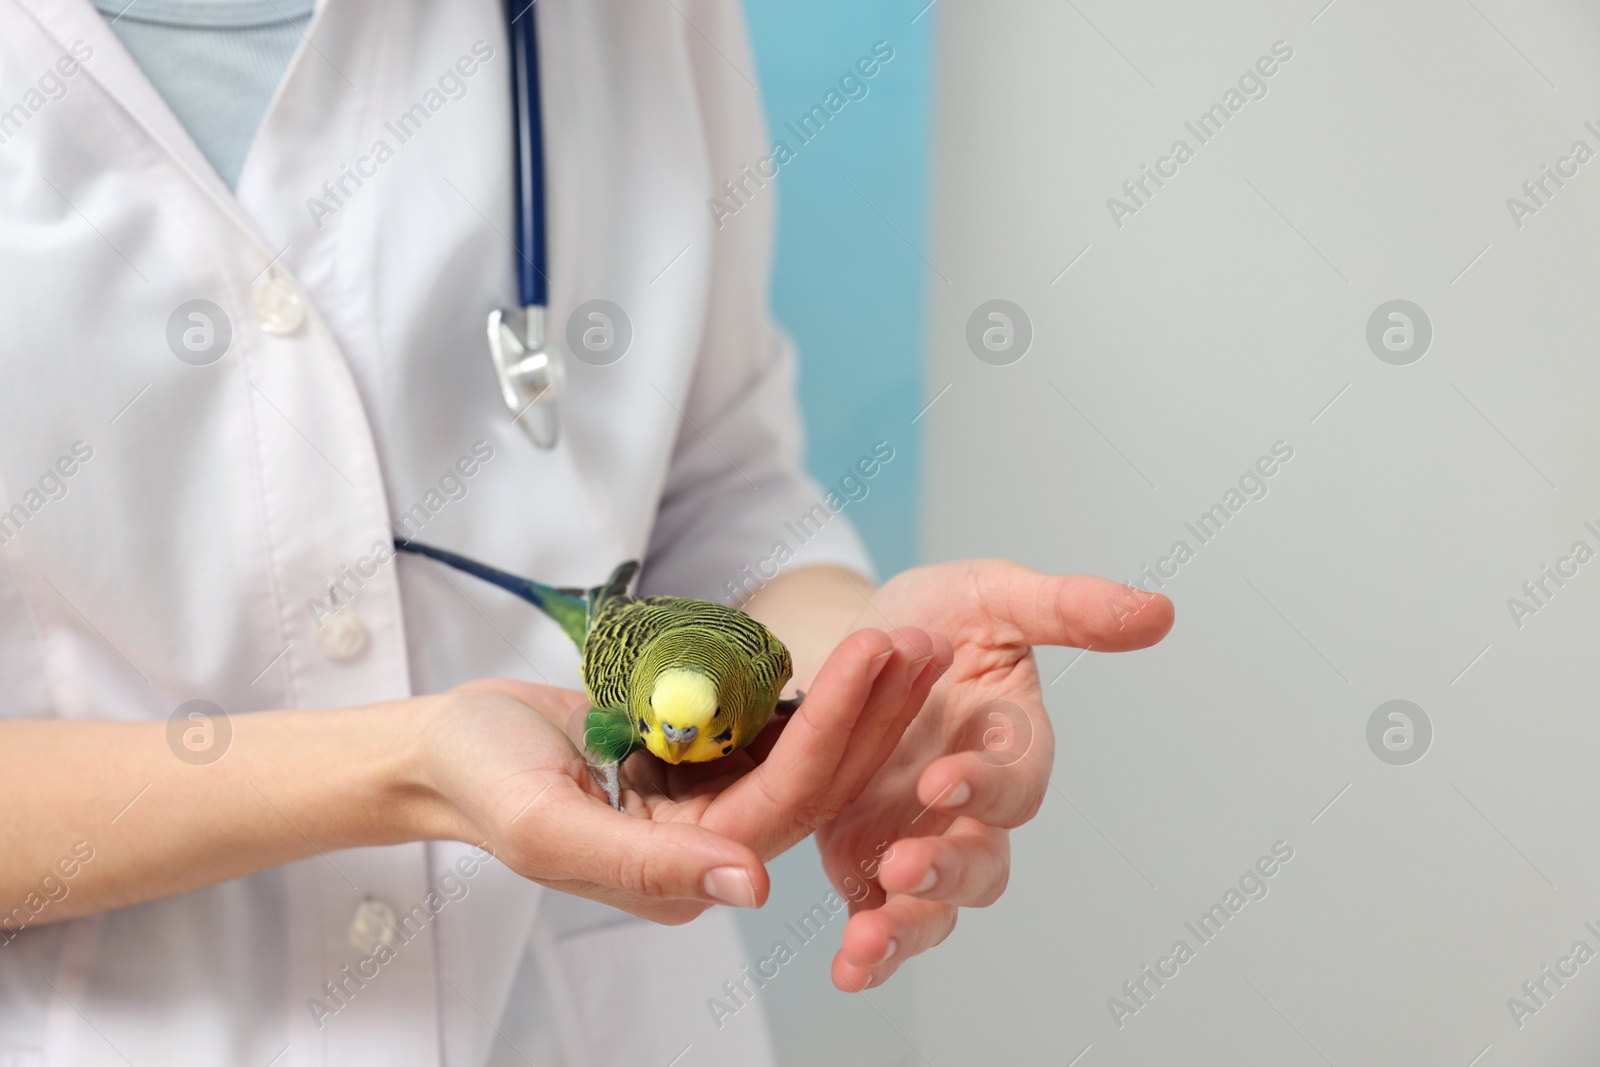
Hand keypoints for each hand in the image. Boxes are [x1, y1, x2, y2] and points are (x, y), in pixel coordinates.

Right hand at [418, 623, 949, 924]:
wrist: (444, 747)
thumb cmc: (480, 779)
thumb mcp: (545, 825)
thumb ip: (645, 863)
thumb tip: (754, 888)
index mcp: (677, 878)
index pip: (779, 804)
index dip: (832, 729)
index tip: (872, 654)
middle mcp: (708, 853)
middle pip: (813, 785)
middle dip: (869, 712)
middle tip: (918, 640)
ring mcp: (710, 811)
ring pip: (807, 760)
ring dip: (861, 703)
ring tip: (909, 642)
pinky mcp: (706, 770)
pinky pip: (777, 736)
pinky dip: (819, 696)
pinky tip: (860, 658)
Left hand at [813, 560, 1173, 989]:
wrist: (854, 640)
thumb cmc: (939, 618)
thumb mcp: (995, 595)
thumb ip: (1068, 608)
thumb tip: (1157, 610)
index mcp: (1009, 745)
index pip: (1018, 783)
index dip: (988, 786)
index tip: (941, 778)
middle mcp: (972, 806)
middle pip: (984, 864)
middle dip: (949, 871)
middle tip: (905, 865)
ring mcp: (922, 837)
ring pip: (937, 908)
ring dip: (908, 928)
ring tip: (868, 941)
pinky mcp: (870, 861)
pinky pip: (878, 919)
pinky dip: (870, 952)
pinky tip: (848, 970)